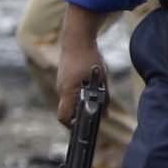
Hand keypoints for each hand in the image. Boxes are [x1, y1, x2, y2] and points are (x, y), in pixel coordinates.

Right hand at [54, 10, 106, 128]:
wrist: (76, 38)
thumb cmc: (89, 57)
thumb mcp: (102, 80)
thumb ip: (104, 98)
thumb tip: (105, 115)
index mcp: (68, 91)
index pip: (64, 117)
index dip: (72, 126)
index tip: (83, 129)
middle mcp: (61, 89)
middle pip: (66, 110)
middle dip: (79, 116)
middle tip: (92, 116)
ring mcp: (61, 82)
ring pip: (69, 100)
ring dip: (80, 104)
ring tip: (94, 100)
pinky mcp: (64, 77)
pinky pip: (70, 91)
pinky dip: (78, 95)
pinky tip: (90, 90)